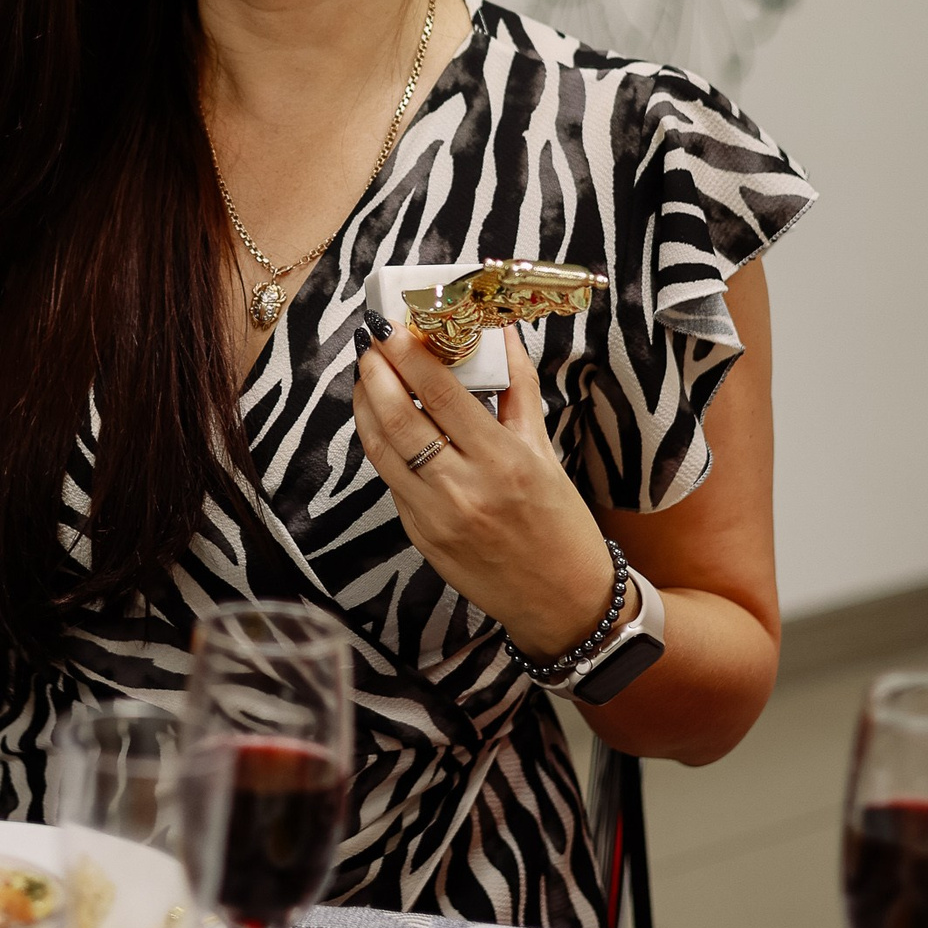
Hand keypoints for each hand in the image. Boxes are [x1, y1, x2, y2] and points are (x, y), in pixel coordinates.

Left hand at [352, 324, 616, 659]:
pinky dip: (381, 446)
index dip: (407, 355)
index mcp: (503, 459)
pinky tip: (382, 423)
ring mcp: (435, 517)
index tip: (389, 327)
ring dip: (366, 407)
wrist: (562, 600)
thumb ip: (517, 387)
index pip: (440, 393)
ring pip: (381, 450)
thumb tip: (502, 333)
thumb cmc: (560, 521)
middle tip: (369, 346)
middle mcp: (464, 488)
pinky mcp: (420, 537)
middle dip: (374, 374)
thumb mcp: (543, 448)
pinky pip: (391, 481)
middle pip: (399, 418)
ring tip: (367, 378)